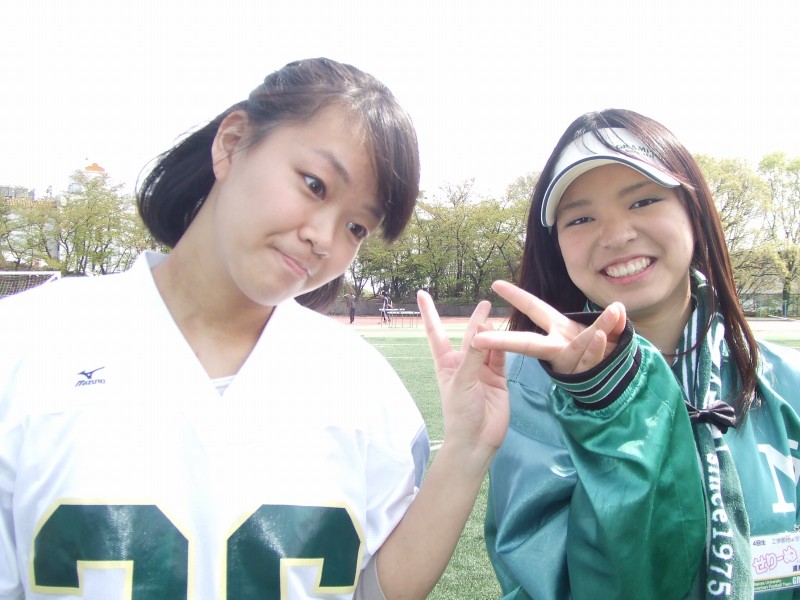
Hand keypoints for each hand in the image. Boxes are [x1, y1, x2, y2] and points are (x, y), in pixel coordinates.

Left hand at [417, 291, 508, 472]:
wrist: (477, 440)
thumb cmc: (459, 412)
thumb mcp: (461, 382)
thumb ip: (472, 356)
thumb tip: (479, 330)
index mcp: (446, 364)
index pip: (436, 333)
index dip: (429, 313)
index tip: (422, 293)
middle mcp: (463, 364)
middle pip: (469, 336)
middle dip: (475, 321)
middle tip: (484, 304)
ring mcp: (482, 370)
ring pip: (487, 345)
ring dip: (490, 333)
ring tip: (493, 321)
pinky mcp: (498, 378)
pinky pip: (501, 357)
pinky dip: (502, 347)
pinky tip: (503, 337)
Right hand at [471, 280, 626, 373]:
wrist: (613, 382)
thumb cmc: (601, 352)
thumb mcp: (607, 333)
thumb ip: (613, 323)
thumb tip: (619, 309)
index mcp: (556, 331)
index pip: (534, 309)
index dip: (516, 297)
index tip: (496, 285)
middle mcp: (558, 346)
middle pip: (529, 344)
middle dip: (505, 341)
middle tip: (480, 339)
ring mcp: (570, 362)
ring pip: (575, 349)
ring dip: (593, 332)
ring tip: (611, 313)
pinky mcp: (586, 374)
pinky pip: (591, 360)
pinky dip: (598, 345)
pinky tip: (603, 333)